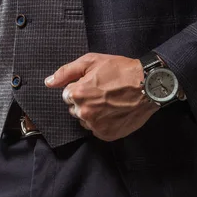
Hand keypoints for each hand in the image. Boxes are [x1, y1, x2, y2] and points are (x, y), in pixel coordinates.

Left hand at [44, 52, 159, 140]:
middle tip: (103, 93)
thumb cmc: (121, 70)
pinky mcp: (106, 134)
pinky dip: (103, 122)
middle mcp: (83, 112)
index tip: (94, 84)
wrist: (148, 85)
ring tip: (110, 102)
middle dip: (85, 102)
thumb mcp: (91, 61)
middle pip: (74, 109)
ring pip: (85, 120)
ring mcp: (95, 125)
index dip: (80, 88)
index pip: (67, 95)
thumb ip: (66, 72)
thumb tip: (48, 82)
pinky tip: (114, 111)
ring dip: (93, 113)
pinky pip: (97, 129)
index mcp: (77, 94)